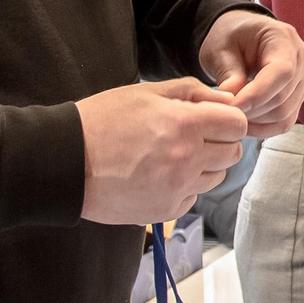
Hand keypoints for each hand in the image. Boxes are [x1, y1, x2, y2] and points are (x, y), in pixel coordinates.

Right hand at [77, 77, 250, 224]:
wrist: (66, 162)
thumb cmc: (103, 120)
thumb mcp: (146, 92)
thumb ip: (192, 92)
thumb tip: (226, 99)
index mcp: (186, 124)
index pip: (237, 124)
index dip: (228, 120)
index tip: (214, 121)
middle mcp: (188, 158)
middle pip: (232, 153)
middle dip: (219, 143)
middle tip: (192, 138)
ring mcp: (178, 188)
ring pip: (216, 177)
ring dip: (204, 166)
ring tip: (172, 157)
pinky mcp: (165, 210)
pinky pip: (193, 198)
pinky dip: (183, 188)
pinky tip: (158, 176)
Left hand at [196, 11, 303, 137]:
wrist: (240, 37)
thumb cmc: (230, 37)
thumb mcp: (221, 48)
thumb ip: (228, 73)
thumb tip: (233, 102)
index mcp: (283, 38)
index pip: (283, 72)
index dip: (257, 94)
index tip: (232, 106)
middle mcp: (301, 60)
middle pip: (283, 97)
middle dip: (251, 110)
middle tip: (224, 113)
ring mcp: (302, 80)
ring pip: (284, 114)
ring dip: (256, 122)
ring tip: (232, 116)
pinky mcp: (296, 98)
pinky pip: (284, 121)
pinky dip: (263, 128)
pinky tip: (244, 123)